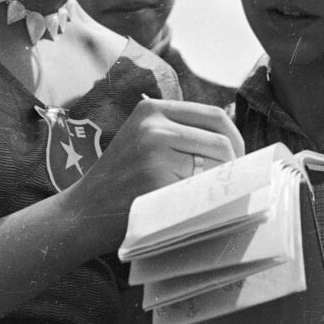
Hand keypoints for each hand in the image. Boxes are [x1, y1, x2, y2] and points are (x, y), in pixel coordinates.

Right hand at [66, 97, 243, 251]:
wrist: (83, 213)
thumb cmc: (120, 182)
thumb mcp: (142, 140)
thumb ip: (178, 133)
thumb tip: (234, 143)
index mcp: (152, 109)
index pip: (214, 116)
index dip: (236, 139)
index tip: (240, 160)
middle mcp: (153, 125)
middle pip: (221, 141)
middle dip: (233, 167)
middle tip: (231, 187)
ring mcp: (154, 152)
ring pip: (215, 166)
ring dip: (220, 186)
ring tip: (208, 198)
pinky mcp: (157, 181)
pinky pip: (202, 191)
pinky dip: (207, 203)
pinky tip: (195, 211)